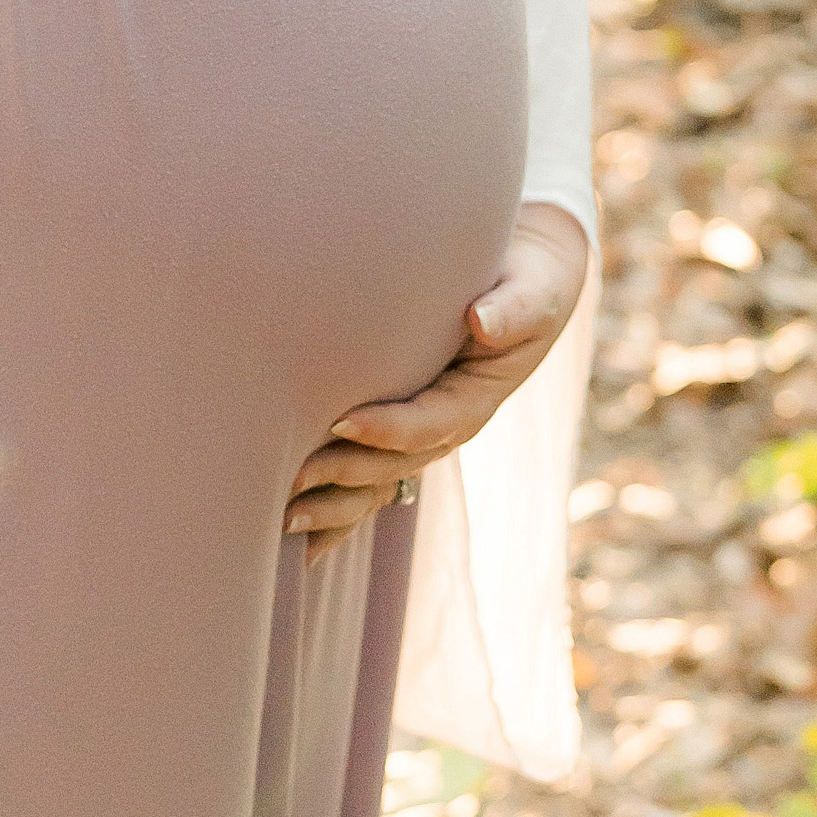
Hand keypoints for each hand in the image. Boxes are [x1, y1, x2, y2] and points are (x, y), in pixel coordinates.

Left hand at [284, 202, 591, 560]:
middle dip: (346, 473)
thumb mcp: (533, 292)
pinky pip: (372, 474)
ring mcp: (425, 431)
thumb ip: (514, 308)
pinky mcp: (404, 425)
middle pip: (395, 462)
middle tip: (293, 478)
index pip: (429, 423)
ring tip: (283, 517)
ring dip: (335, 502)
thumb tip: (482, 321)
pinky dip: (339, 507)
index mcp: (476, 399)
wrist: (529, 285)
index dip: (388, 428)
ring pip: (378, 479)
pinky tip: (299, 534)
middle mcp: (448, 425)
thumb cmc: (528, 282)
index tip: (341, 421)